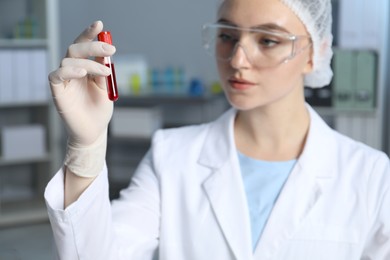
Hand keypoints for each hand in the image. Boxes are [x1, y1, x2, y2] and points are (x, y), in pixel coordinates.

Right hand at [49, 20, 115, 146]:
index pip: (84, 46)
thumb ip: (104, 70)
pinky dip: (69, 71)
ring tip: (105, 73)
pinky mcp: (58, 91)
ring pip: (69, 60)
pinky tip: (83, 73)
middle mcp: (73, 71)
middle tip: (111, 50)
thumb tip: (106, 52)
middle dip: (93, 45)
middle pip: (75, 49)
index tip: (100, 25)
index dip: (89, 34)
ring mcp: (64, 80)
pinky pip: (57, 75)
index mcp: (85, 68)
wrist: (94, 131)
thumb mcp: (106, 87)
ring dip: (90, 63)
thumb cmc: (100, 110)